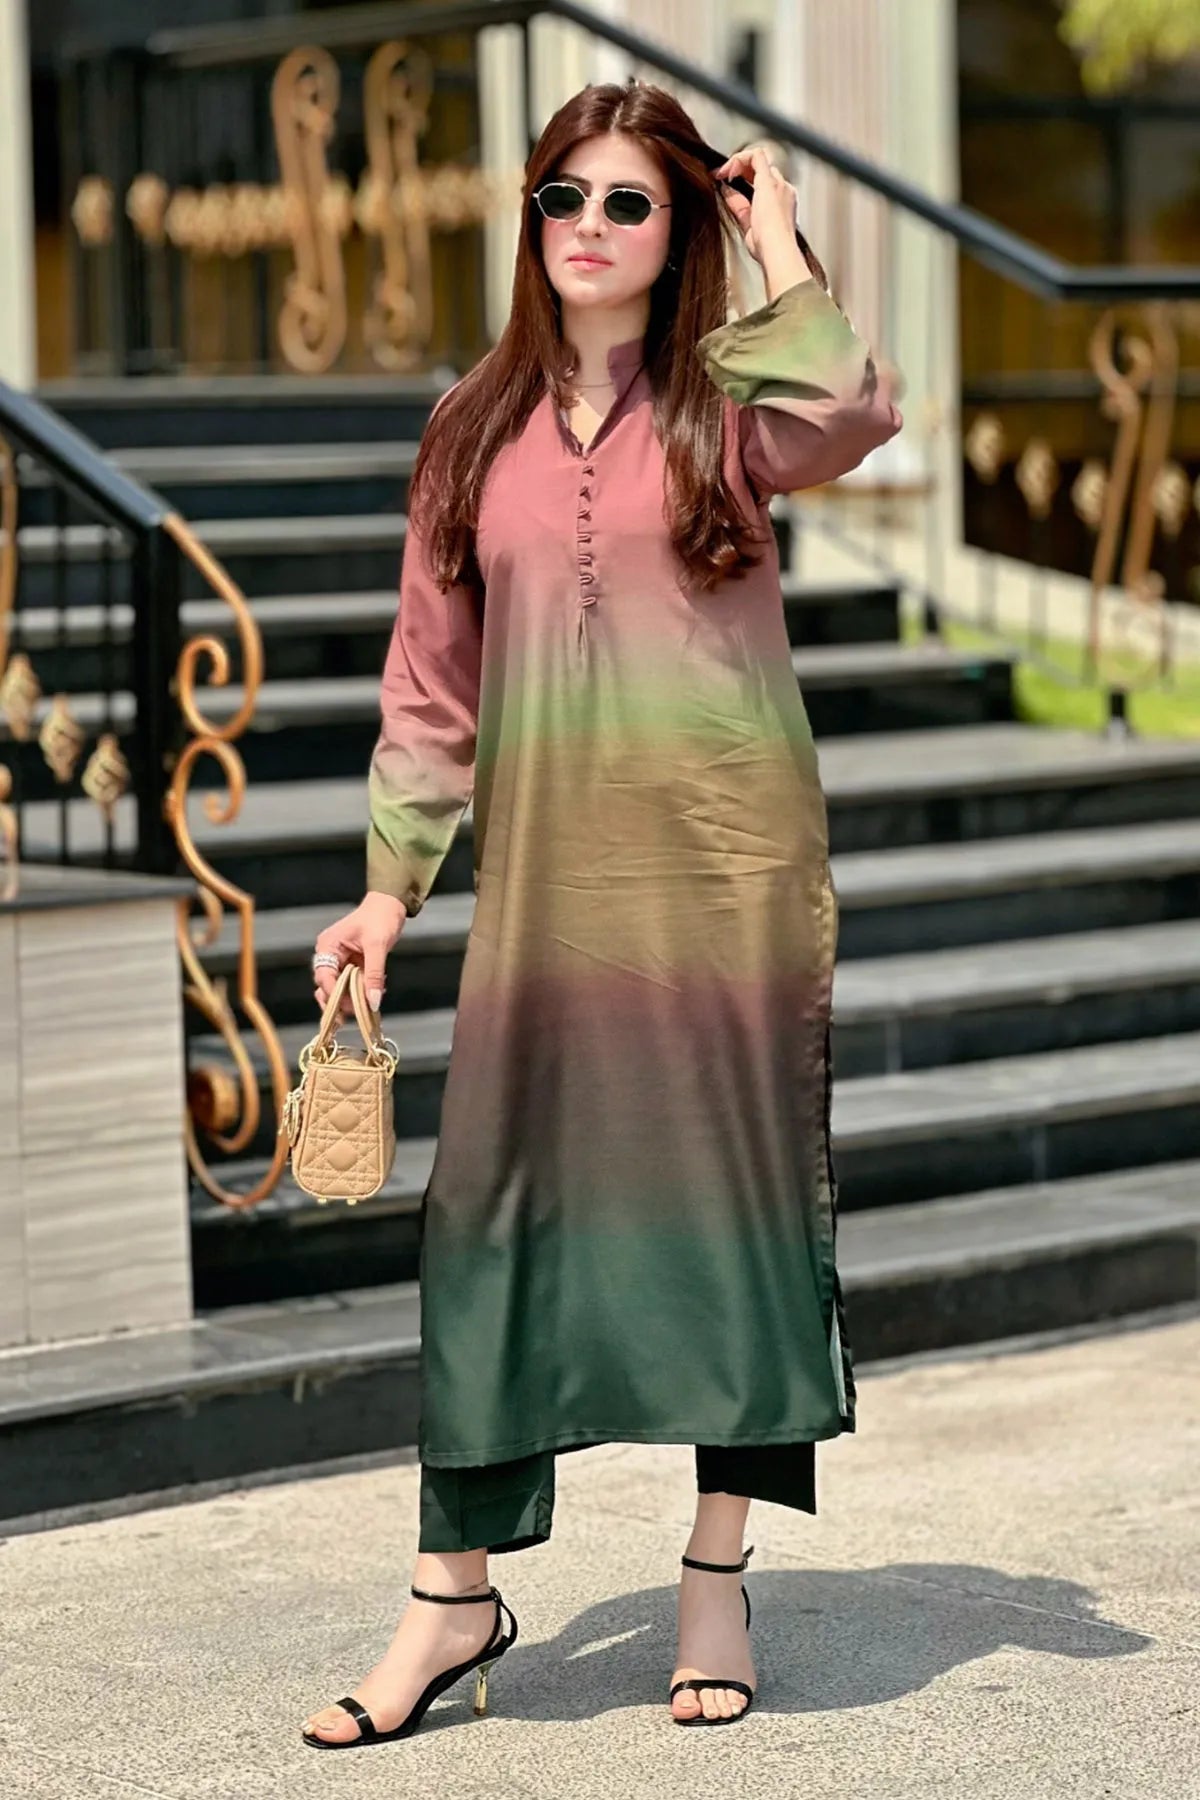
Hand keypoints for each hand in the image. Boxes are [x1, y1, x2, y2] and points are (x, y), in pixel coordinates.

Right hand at [312, 891, 407, 1018]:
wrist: (390, 904)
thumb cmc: (381, 917)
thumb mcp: (377, 946)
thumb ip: (374, 974)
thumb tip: (372, 1001)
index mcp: (328, 946)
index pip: (324, 977)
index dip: (335, 995)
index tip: (349, 1008)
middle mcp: (329, 954)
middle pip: (328, 986)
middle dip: (341, 1001)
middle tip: (357, 1013)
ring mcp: (340, 960)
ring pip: (339, 988)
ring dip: (353, 998)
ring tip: (368, 1006)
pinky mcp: (351, 963)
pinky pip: (351, 983)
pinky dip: (361, 991)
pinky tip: (374, 993)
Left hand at [712, 145, 798, 268]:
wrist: (777, 251)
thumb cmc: (767, 248)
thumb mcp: (747, 226)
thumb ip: (739, 207)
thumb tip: (726, 192)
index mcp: (781, 204)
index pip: (761, 183)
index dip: (743, 181)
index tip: (726, 187)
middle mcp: (783, 190)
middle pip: (761, 169)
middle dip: (739, 170)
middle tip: (721, 177)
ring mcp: (778, 184)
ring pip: (759, 159)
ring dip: (737, 163)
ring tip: (722, 173)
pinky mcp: (769, 181)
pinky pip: (756, 155)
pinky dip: (739, 159)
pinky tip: (727, 170)